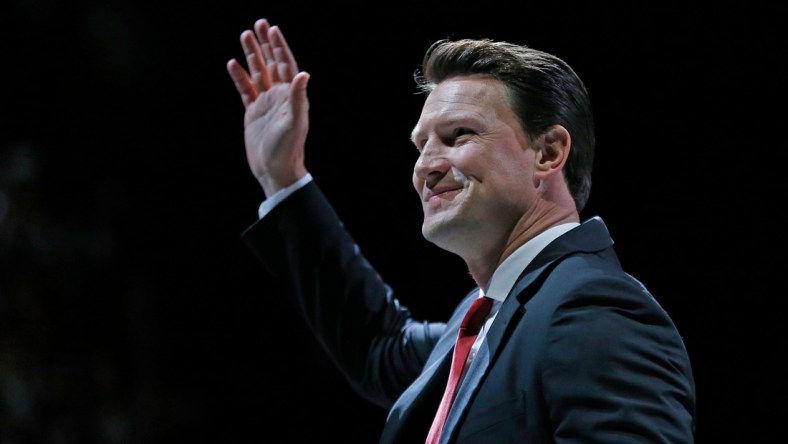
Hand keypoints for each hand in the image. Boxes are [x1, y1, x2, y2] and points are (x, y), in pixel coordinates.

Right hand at [227, 18, 309, 195]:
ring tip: (244, 35)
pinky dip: (239, 77)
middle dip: (265, 44)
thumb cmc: (288, 149)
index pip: (285, 64)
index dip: (279, 46)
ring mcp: (265, 104)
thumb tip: (303, 74)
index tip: (272, 29)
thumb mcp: (295, 122)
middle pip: (271, 64)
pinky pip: (245, 90)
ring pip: (257, 73)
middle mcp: (279, 96)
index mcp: (291, 96)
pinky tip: (232, 64)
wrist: (275, 170)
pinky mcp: (253, 113)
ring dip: (251, 56)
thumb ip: (298, 98)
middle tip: (258, 23)